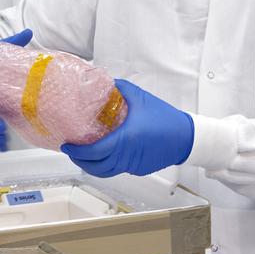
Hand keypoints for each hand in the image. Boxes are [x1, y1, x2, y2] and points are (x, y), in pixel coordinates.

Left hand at [61, 79, 193, 176]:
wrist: (186, 137)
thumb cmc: (165, 118)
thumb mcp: (139, 97)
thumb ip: (119, 89)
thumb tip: (102, 81)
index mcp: (125, 139)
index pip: (94, 152)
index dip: (77, 151)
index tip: (68, 145)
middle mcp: (127, 155)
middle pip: (95, 166)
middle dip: (79, 160)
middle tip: (71, 150)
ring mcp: (132, 165)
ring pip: (105, 172)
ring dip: (90, 166)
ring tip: (82, 155)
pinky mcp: (138, 169)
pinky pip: (117, 170)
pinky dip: (106, 165)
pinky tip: (103, 155)